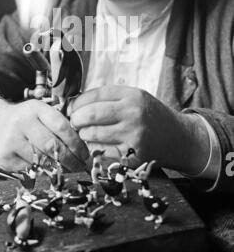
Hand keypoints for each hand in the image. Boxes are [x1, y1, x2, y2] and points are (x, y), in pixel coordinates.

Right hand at [0, 99, 88, 171]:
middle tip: (81, 166)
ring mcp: (11, 140)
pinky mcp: (4, 157)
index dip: (76, 143)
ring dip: (58, 168)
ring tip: (68, 169)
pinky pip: (30, 168)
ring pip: (42, 160)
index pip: (61, 126)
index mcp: (35, 108)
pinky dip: (41, 170)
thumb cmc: (24, 121)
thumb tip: (82, 148)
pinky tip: (47, 168)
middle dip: (70, 159)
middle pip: (52, 146)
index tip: (85, 153)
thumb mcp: (39, 113)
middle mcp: (21, 122)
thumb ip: (57, 125)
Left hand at [70, 85, 209, 174]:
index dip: (78, 102)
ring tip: (86, 133)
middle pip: (91, 115)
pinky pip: (102, 152)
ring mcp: (133, 136)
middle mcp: (133, 114)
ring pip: (93, 135)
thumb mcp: (135, 98)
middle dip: (76, 119)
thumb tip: (75, 103)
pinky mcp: (133, 156)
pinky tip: (97, 145)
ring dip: (84, 135)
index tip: (72, 108)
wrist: (179, 138)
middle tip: (74, 122)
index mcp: (132, 96)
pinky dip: (94, 149)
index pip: (95, 95)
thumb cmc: (151, 116)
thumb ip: (109, 98)